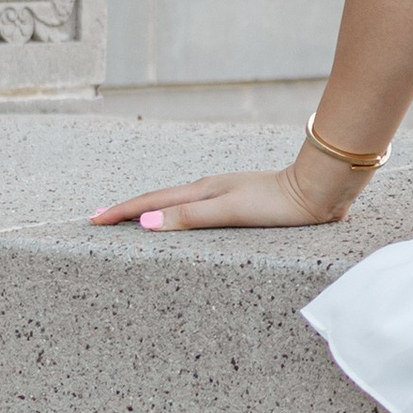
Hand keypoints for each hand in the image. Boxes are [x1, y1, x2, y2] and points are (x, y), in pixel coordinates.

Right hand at [90, 143, 364, 232]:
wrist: (318, 190)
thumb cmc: (279, 203)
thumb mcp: (231, 211)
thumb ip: (191, 217)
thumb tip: (147, 223)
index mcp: (202, 190)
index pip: (151, 203)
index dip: (122, 212)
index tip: (94, 219)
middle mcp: (208, 189)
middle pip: (159, 200)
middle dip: (128, 209)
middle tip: (101, 219)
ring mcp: (223, 193)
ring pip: (176, 203)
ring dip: (150, 211)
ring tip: (131, 221)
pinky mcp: (238, 201)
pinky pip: (194, 208)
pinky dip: (174, 214)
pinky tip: (180, 220)